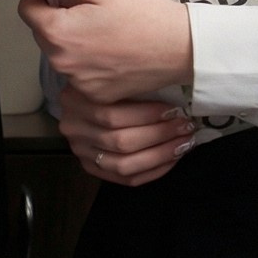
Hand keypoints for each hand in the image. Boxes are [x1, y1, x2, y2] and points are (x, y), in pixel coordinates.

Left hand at [7, 0, 193, 98]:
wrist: (185, 48)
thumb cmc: (147, 14)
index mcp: (58, 33)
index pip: (27, 9)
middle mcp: (61, 62)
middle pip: (43, 31)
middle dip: (61, 18)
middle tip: (97, 10)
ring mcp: (78, 82)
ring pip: (61, 52)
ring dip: (75, 40)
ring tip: (109, 31)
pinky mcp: (95, 95)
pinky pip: (79, 73)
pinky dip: (90, 61)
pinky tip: (114, 51)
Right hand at [58, 86, 194, 186]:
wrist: (89, 101)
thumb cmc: (110, 84)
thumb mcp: (112, 77)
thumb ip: (130, 84)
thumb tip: (172, 91)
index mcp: (74, 101)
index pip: (112, 116)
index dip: (147, 116)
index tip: (175, 110)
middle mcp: (73, 129)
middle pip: (119, 141)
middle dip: (159, 135)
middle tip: (185, 126)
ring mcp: (80, 152)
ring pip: (123, 164)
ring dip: (159, 155)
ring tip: (183, 143)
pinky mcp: (91, 168)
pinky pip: (126, 179)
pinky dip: (153, 172)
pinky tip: (172, 159)